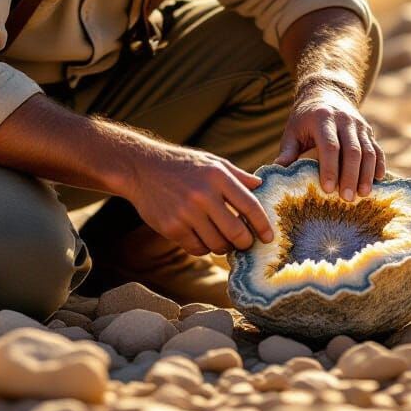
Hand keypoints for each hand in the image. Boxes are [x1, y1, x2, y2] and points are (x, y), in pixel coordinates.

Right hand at [124, 141, 273, 256]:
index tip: (269, 236)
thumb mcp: (212, 162)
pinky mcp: (172, 227)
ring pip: (218, 244)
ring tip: (223, 240)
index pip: (250, 206)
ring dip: (225, 247)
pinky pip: (197, 248)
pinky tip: (203, 237)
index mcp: (218, 176)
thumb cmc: (182, 165)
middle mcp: (203, 194)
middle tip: (246, 243)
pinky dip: (204, 247)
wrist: (141, 168)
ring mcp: (186, 213)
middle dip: (246, 242)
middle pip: (237, 232)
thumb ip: (237, 175)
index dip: (263, 225)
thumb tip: (262, 186)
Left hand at [273, 83, 385, 199]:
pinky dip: (379, 165)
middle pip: (352, 150)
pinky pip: (378, 150)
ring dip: (366, 174)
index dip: (330, 168)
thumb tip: (278, 171)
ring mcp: (359, 125)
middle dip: (351, 176)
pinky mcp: (368, 131)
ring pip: (368, 151)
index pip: (329, 146)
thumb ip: (287, 151)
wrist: (326, 94)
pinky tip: (377, 181)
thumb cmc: (305, 119)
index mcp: (322, 118)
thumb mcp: (292, 130)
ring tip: (363, 195)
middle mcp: (344, 119)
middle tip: (348, 199)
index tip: (328, 189)